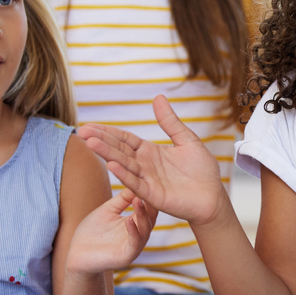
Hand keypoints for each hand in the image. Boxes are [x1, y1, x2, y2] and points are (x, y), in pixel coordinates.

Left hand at [66, 189, 158, 276]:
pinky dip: (133, 231)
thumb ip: (122, 199)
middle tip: (149, 188)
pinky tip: (129, 220)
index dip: (148, 196)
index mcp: (134, 224)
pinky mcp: (126, 256)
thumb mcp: (108, 210)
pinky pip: (134, 243)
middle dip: (149, 204)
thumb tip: (134, 183)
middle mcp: (137, 235)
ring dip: (143, 215)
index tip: (148, 181)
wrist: (76, 254)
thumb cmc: (90, 232)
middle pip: (150, 218)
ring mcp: (133, 246)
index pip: (147, 209)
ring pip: (145, 230)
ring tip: (139, 201)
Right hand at [78, 97, 228, 226]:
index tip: (89, 126)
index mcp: (150, 151)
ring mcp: (147, 180)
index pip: (124, 139)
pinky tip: (112, 165)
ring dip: (107, 154)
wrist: (213, 197)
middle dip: (101, 141)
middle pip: (119, 150)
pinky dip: (124, 174)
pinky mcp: (153, 195)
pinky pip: (136, 183)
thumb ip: (170, 122)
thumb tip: (157, 97)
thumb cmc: (202, 170)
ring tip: (90, 143)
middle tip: (82, 132)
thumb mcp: (186, 140)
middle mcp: (144, 165)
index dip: (108, 132)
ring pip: (123, 165)